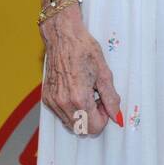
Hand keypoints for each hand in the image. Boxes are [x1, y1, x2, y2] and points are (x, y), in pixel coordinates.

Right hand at [40, 7, 121, 136]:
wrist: (63, 35)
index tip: (104, 103)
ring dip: (81, 114)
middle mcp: (63, 102)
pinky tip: (75, 90)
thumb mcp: (104, 72)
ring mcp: (53, 101)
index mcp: (79, 97)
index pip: (94, 127)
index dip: (104, 118)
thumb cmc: (83, 49)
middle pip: (82, 129)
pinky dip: (71, 109)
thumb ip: (111, 98)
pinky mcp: (47, 98)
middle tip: (96, 97)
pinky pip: (61, 114)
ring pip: (71, 124)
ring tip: (86, 92)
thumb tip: (117, 115)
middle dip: (92, 118)